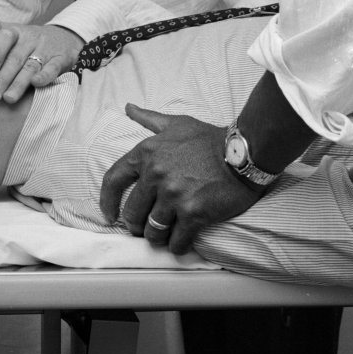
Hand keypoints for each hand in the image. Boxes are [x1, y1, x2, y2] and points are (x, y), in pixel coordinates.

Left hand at [0, 23, 82, 102]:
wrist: (62, 39)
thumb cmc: (25, 41)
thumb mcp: (6, 31)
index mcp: (14, 32)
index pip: (4, 37)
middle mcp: (30, 39)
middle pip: (16, 58)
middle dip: (3, 78)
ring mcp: (46, 49)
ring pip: (31, 66)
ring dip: (19, 83)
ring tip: (8, 98)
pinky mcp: (60, 59)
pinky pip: (52, 68)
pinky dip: (45, 76)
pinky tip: (36, 84)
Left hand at [100, 104, 261, 253]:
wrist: (245, 153)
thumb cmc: (210, 139)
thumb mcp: (177, 124)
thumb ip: (149, 119)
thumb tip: (128, 107)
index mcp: (146, 154)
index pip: (113, 181)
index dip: (107, 202)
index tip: (109, 215)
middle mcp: (155, 175)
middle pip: (133, 213)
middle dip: (137, 224)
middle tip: (145, 227)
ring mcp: (174, 196)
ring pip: (152, 230)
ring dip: (156, 236)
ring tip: (163, 235)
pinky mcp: (193, 214)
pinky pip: (176, 241)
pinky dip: (177, 246)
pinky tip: (180, 243)